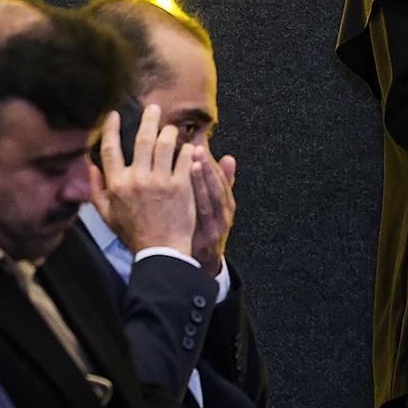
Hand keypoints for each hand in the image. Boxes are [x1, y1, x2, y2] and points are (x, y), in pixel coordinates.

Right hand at [94, 104, 196, 256]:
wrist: (160, 251)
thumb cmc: (133, 233)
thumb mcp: (107, 214)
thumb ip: (95, 189)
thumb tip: (90, 165)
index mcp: (117, 184)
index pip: (110, 148)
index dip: (111, 128)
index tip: (114, 114)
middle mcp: (137, 179)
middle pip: (142, 138)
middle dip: (148, 118)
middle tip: (154, 108)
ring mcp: (160, 181)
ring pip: (165, 143)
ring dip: (169, 132)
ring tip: (172, 130)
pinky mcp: (180, 186)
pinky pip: (184, 158)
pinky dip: (187, 149)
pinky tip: (188, 147)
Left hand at [188, 146, 237, 278]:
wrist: (193, 264)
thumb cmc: (203, 228)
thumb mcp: (217, 207)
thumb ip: (223, 183)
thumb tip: (230, 157)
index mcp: (226, 208)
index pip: (222, 181)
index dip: (213, 162)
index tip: (201, 143)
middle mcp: (222, 219)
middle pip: (217, 191)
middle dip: (208, 169)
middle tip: (197, 148)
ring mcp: (210, 231)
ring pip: (207, 203)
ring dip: (201, 182)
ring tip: (192, 162)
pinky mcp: (197, 241)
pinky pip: (193, 220)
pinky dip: (188, 204)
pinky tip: (177, 190)